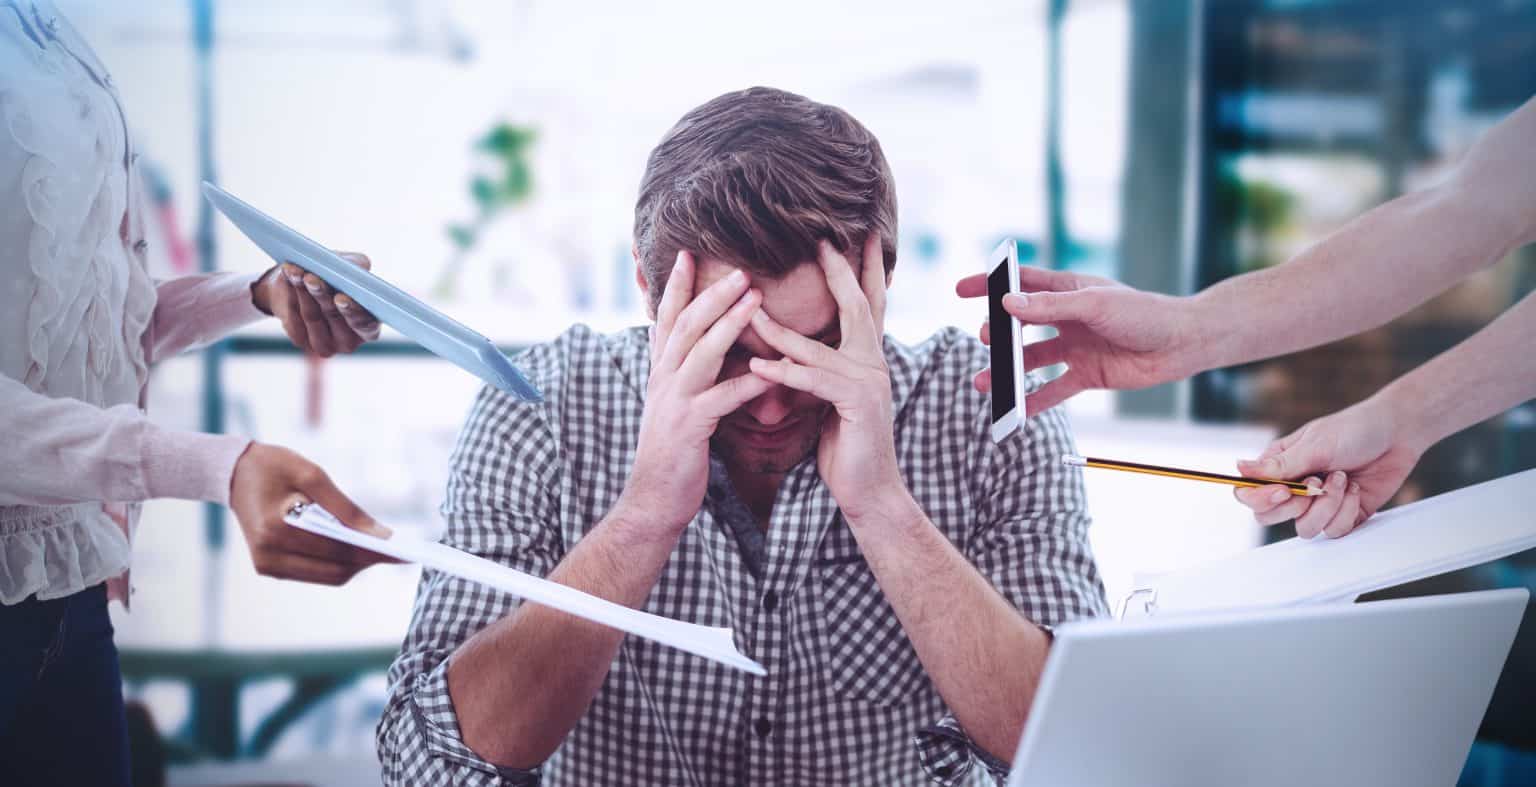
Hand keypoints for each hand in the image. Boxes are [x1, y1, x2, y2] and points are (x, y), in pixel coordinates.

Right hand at [228, 442, 398, 583]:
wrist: (234, 473)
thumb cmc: (274, 467)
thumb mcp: (312, 475)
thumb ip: (345, 508)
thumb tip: (379, 534)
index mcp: (275, 530)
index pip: (335, 550)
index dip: (371, 552)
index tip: (401, 550)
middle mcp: (268, 555)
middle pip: (334, 570)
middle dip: (368, 560)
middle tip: (397, 549)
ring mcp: (267, 566)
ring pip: (328, 577)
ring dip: (356, 564)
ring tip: (380, 548)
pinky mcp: (269, 568)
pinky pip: (315, 573)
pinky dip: (338, 563)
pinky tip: (354, 547)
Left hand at [252, 253, 381, 356]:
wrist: (303, 282)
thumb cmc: (334, 275)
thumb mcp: (350, 265)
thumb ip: (359, 266)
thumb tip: (358, 267)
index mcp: (369, 326)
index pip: (366, 325)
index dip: (354, 312)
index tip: (341, 298)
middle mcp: (349, 340)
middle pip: (335, 317)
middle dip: (322, 295)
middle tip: (311, 278)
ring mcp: (324, 343)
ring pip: (312, 315)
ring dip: (303, 291)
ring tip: (296, 271)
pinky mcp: (300, 339)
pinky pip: (293, 316)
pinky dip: (290, 292)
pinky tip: (289, 276)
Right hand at [617, 251, 773, 534]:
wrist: (653, 499)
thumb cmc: (673, 452)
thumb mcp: (674, 404)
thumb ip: (685, 374)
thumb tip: (699, 347)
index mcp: (661, 371)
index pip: (667, 318)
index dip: (676, 286)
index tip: (688, 254)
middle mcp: (663, 379)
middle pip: (686, 325)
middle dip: (711, 293)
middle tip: (740, 267)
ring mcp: (674, 401)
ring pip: (701, 352)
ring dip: (729, 323)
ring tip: (756, 299)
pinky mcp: (690, 427)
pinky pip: (722, 399)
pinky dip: (748, 383)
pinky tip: (772, 372)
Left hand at [749, 236, 903, 523]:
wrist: (868, 490)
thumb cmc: (845, 445)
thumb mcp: (830, 398)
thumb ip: (820, 368)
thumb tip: (794, 347)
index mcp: (868, 358)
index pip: (867, 304)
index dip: (863, 269)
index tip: (858, 236)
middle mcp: (874, 363)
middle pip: (857, 306)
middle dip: (840, 271)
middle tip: (822, 240)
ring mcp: (869, 382)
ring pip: (818, 346)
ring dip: (779, 329)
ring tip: (749, 309)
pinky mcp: (856, 404)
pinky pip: (813, 381)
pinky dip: (784, 373)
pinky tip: (757, 367)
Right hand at [955, 267, 1197, 412]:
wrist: (1181, 345)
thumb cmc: (1144, 314)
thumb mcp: (1094, 305)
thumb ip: (1050, 306)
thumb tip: (1007, 304)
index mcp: (1069, 290)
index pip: (1021, 283)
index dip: (991, 284)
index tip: (962, 289)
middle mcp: (1068, 318)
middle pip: (1021, 325)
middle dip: (998, 334)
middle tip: (984, 340)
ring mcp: (1076, 347)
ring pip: (1032, 360)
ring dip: (1008, 372)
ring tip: (984, 383)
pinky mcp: (1087, 375)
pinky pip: (1054, 390)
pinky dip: (1034, 401)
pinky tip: (1015, 411)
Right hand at [1232, 397, 1421, 538]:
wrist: (1397, 435)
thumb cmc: (1353, 430)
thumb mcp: (1315, 445)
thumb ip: (1279, 465)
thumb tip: (1238, 468)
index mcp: (1278, 467)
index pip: (1248, 493)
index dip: (1260, 499)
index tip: (1284, 491)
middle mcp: (1293, 488)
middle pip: (1269, 517)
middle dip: (1295, 506)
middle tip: (1316, 485)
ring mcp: (1317, 505)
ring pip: (1304, 528)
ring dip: (1327, 505)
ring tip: (1342, 479)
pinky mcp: (1342, 516)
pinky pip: (1333, 531)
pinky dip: (1346, 511)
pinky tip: (1354, 489)